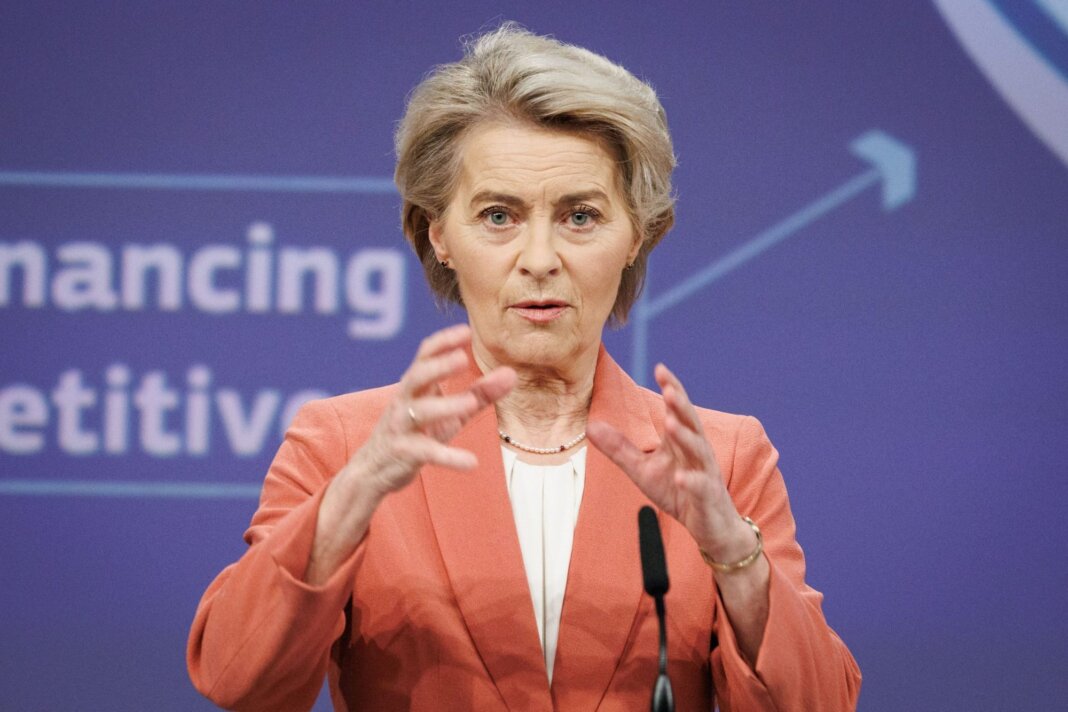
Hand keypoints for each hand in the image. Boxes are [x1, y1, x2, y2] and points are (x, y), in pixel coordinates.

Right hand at [350, 323, 515, 497]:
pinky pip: (427, 452)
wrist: (375, 469)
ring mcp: (401, 426)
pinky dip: (449, 457)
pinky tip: (472, 463)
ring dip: (445, 405)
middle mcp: (405, 400)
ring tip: (471, 403)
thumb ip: (480, 393)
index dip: (443, 342)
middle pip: (417, 376)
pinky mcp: (403, 453)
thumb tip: (512, 373)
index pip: (425, 355)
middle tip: (462, 359)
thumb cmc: (417, 433)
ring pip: (420, 412)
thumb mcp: (450, 413)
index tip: (466, 331)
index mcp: (416, 385)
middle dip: (438, 366)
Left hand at [586, 363, 754, 562]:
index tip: (660, 367)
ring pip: (698, 451)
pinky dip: (692, 482)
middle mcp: (696, 452)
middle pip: (690, 423)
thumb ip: (619, 448)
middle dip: (681, 406)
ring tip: (672, 423)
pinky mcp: (707, 498)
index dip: (671, 388)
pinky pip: (700, 488)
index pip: (677, 409)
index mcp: (681, 441)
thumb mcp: (643, 470)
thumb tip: (591, 426)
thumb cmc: (678, 493)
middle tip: (670, 389)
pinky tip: (681, 477)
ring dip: (686, 437)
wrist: (710, 526)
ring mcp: (704, 474)